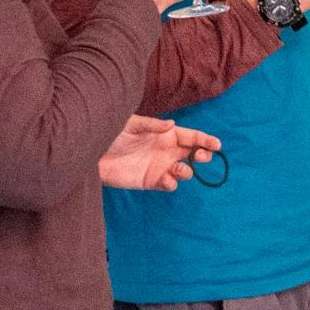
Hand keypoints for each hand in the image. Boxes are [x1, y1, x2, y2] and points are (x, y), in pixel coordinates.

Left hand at [100, 116, 220, 190]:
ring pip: (185, 171)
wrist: (92, 156)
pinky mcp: (151, 181)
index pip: (191, 136)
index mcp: (165, 134)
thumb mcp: (130, 124)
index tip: (217, 145)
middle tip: (202, 157)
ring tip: (180, 169)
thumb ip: (152, 125)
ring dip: (188, 172)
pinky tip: (167, 180)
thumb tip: (172, 125)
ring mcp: (160, 167)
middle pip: (193, 154)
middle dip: (203, 155)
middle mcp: (166, 151)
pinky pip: (168, 184)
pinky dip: (172, 183)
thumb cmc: (110, 134)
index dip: (206, 140)